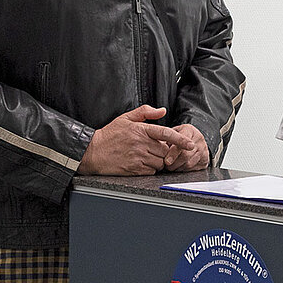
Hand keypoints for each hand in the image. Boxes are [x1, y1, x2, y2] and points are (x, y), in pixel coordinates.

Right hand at [77, 105, 197, 174]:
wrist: (92, 152)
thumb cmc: (109, 135)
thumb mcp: (125, 118)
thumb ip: (145, 112)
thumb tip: (162, 110)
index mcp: (141, 130)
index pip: (166, 134)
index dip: (180, 139)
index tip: (190, 144)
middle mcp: (141, 144)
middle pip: (165, 151)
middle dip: (164, 152)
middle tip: (154, 149)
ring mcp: (137, 158)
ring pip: (160, 162)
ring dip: (158, 161)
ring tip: (146, 156)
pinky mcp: (133, 169)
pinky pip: (151, 171)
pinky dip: (150, 169)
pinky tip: (141, 164)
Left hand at [162, 124, 208, 171]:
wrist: (194, 138)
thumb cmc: (180, 136)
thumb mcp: (173, 132)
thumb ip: (166, 139)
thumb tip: (157, 150)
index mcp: (190, 130)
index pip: (182, 142)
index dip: (173, 153)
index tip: (166, 161)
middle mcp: (199, 139)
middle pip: (186, 155)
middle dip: (174, 163)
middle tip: (166, 166)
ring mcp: (204, 149)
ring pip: (189, 163)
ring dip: (178, 168)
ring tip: (171, 167)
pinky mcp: (206, 159)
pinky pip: (193, 168)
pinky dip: (184, 170)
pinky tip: (179, 167)